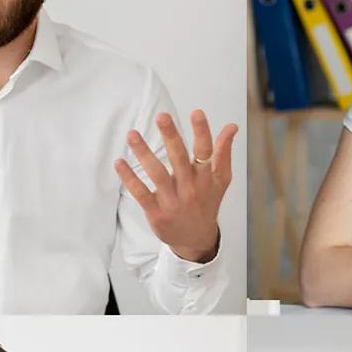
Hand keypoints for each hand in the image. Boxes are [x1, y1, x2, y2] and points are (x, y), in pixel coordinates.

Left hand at [115, 110, 237, 262]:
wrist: (196, 239)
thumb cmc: (207, 203)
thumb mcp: (221, 180)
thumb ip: (224, 152)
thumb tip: (232, 126)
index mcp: (206, 176)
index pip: (205, 150)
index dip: (202, 131)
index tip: (196, 112)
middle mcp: (189, 187)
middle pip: (179, 158)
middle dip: (171, 136)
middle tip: (162, 116)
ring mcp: (172, 200)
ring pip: (157, 173)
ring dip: (143, 153)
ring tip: (131, 134)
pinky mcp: (156, 212)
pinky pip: (141, 193)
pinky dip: (129, 178)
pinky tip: (119, 162)